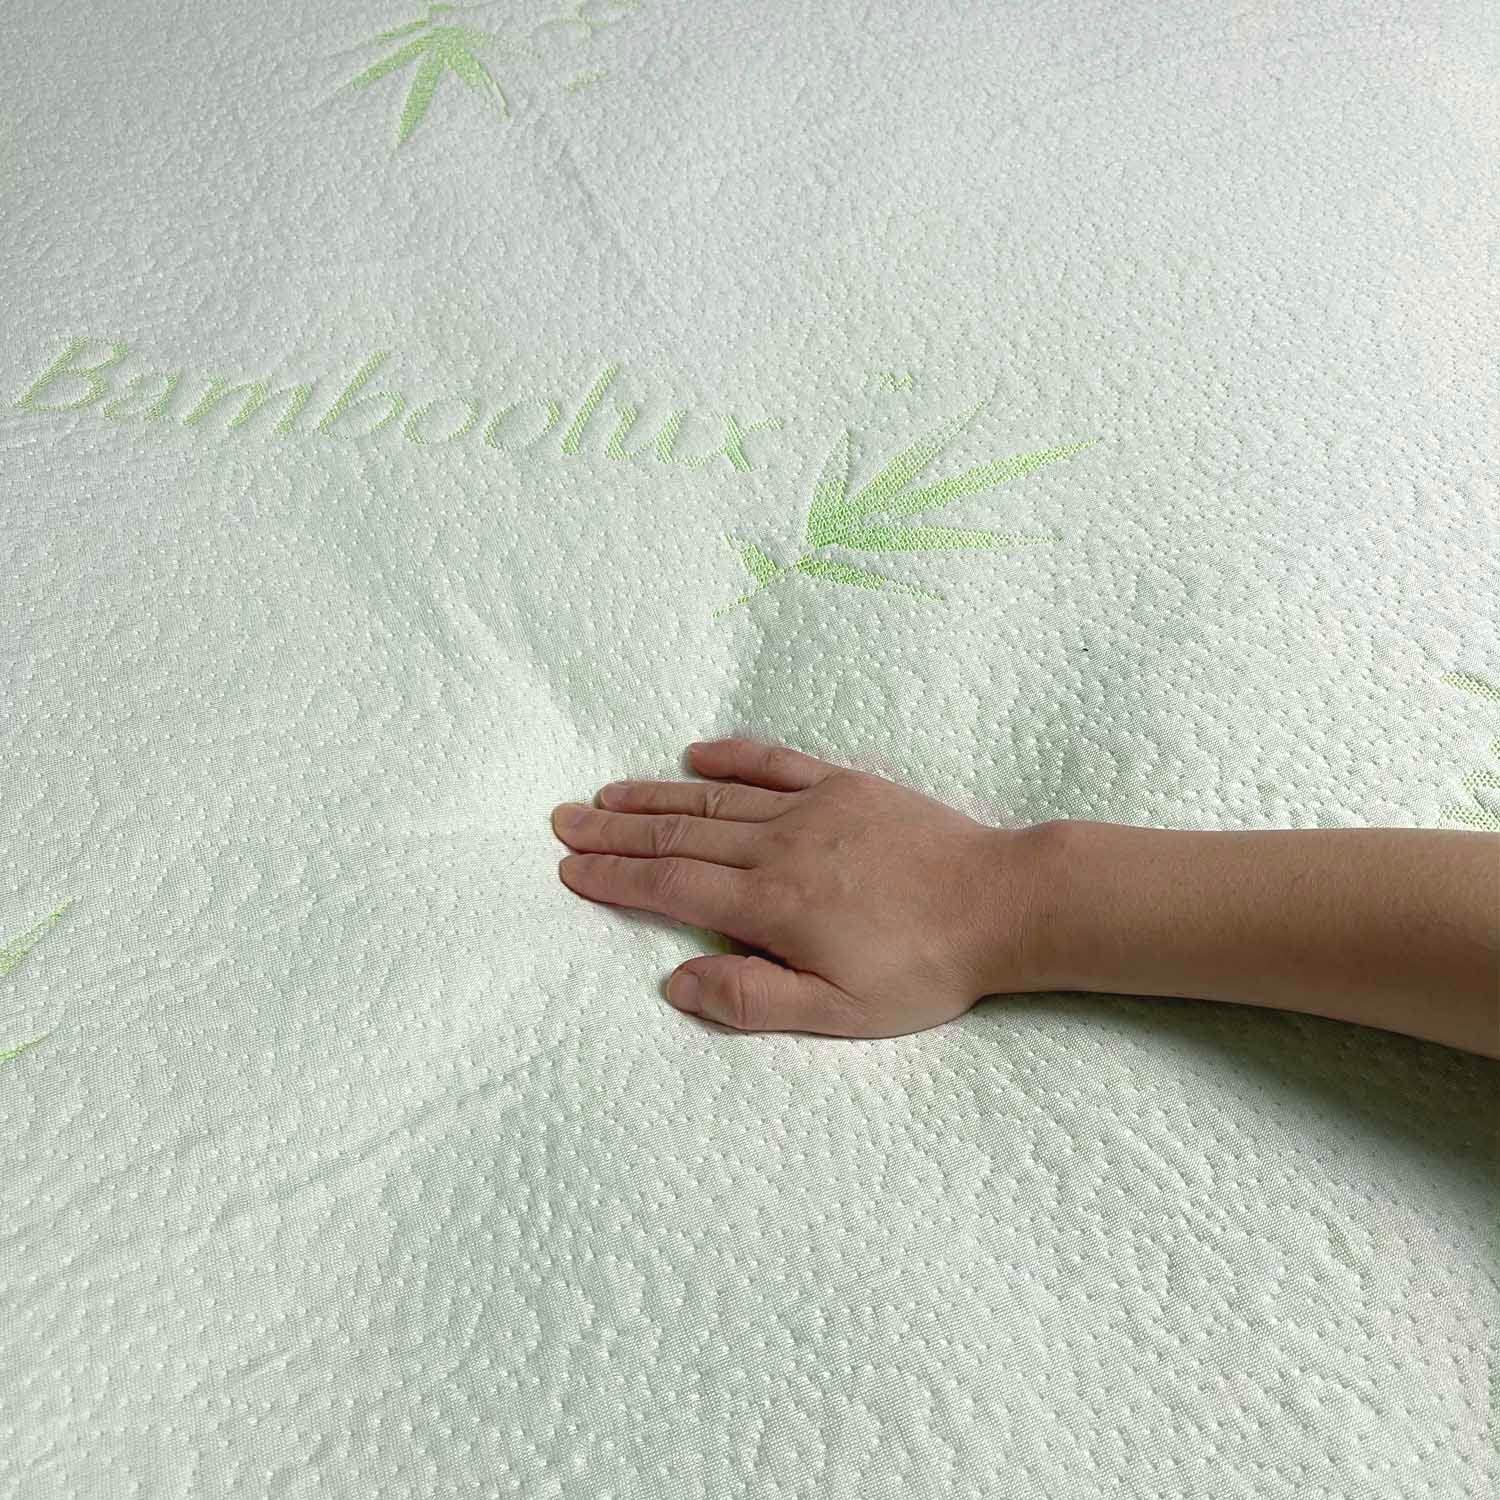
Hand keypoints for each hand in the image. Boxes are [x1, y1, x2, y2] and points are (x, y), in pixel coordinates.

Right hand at [551, 738, 1044, 1035]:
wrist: (1001, 903)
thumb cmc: (922, 969)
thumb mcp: (839, 1012)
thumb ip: (752, 998)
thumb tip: (674, 983)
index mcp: (770, 905)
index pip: (670, 888)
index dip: (613, 879)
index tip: (567, 868)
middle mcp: (778, 847)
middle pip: (678, 836)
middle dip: (614, 832)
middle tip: (562, 820)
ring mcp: (811, 808)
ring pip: (713, 799)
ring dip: (653, 796)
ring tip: (605, 794)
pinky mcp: (845, 785)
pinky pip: (775, 763)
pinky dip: (730, 758)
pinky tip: (694, 755)